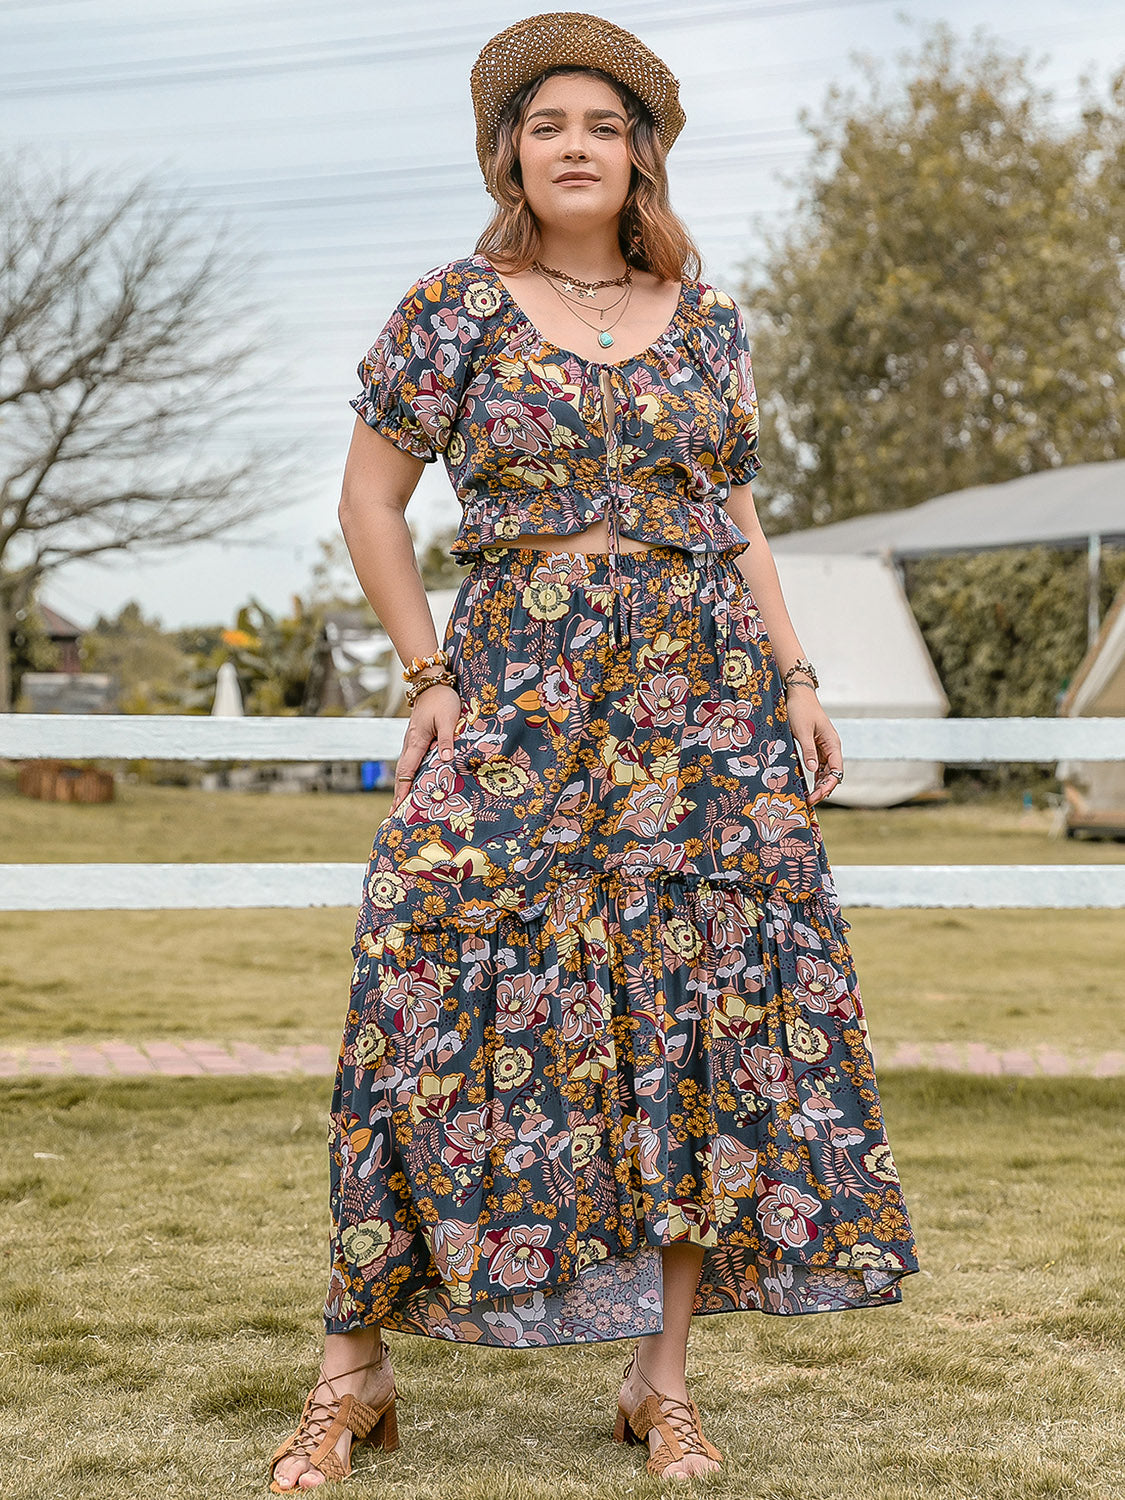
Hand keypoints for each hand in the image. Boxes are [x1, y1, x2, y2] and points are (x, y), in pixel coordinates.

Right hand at [388, 684, 461, 813]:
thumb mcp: (448, 719)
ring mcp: (412, 741)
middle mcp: (410, 744)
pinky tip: (412, 783)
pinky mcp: (417, 739)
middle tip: (394, 814)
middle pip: (402, 773)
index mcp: (417, 741)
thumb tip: (446, 762)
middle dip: (398, 794)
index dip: (403, 790)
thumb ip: (448, 740)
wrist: (432, 683)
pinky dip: (409, 775)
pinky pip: (411, 761)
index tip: (398, 807)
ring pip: (405, 768)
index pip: (407, 771)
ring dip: (402, 786)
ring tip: (401, 804)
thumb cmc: (442, 700)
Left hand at [786, 686, 843, 807]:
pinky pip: (817, 765)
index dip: (828, 785)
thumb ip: (808, 750)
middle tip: (810, 801)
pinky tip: (808, 786)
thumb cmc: (800, 709)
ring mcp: (823, 747)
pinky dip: (814, 776)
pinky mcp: (815, 746)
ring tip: (809, 798)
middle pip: (832, 773)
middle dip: (823, 788)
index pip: (836, 770)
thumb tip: (812, 769)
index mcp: (832, 743)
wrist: (797, 694)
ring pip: (825, 771)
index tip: (818, 796)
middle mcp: (831, 747)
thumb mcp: (802, 731)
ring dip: (819, 784)